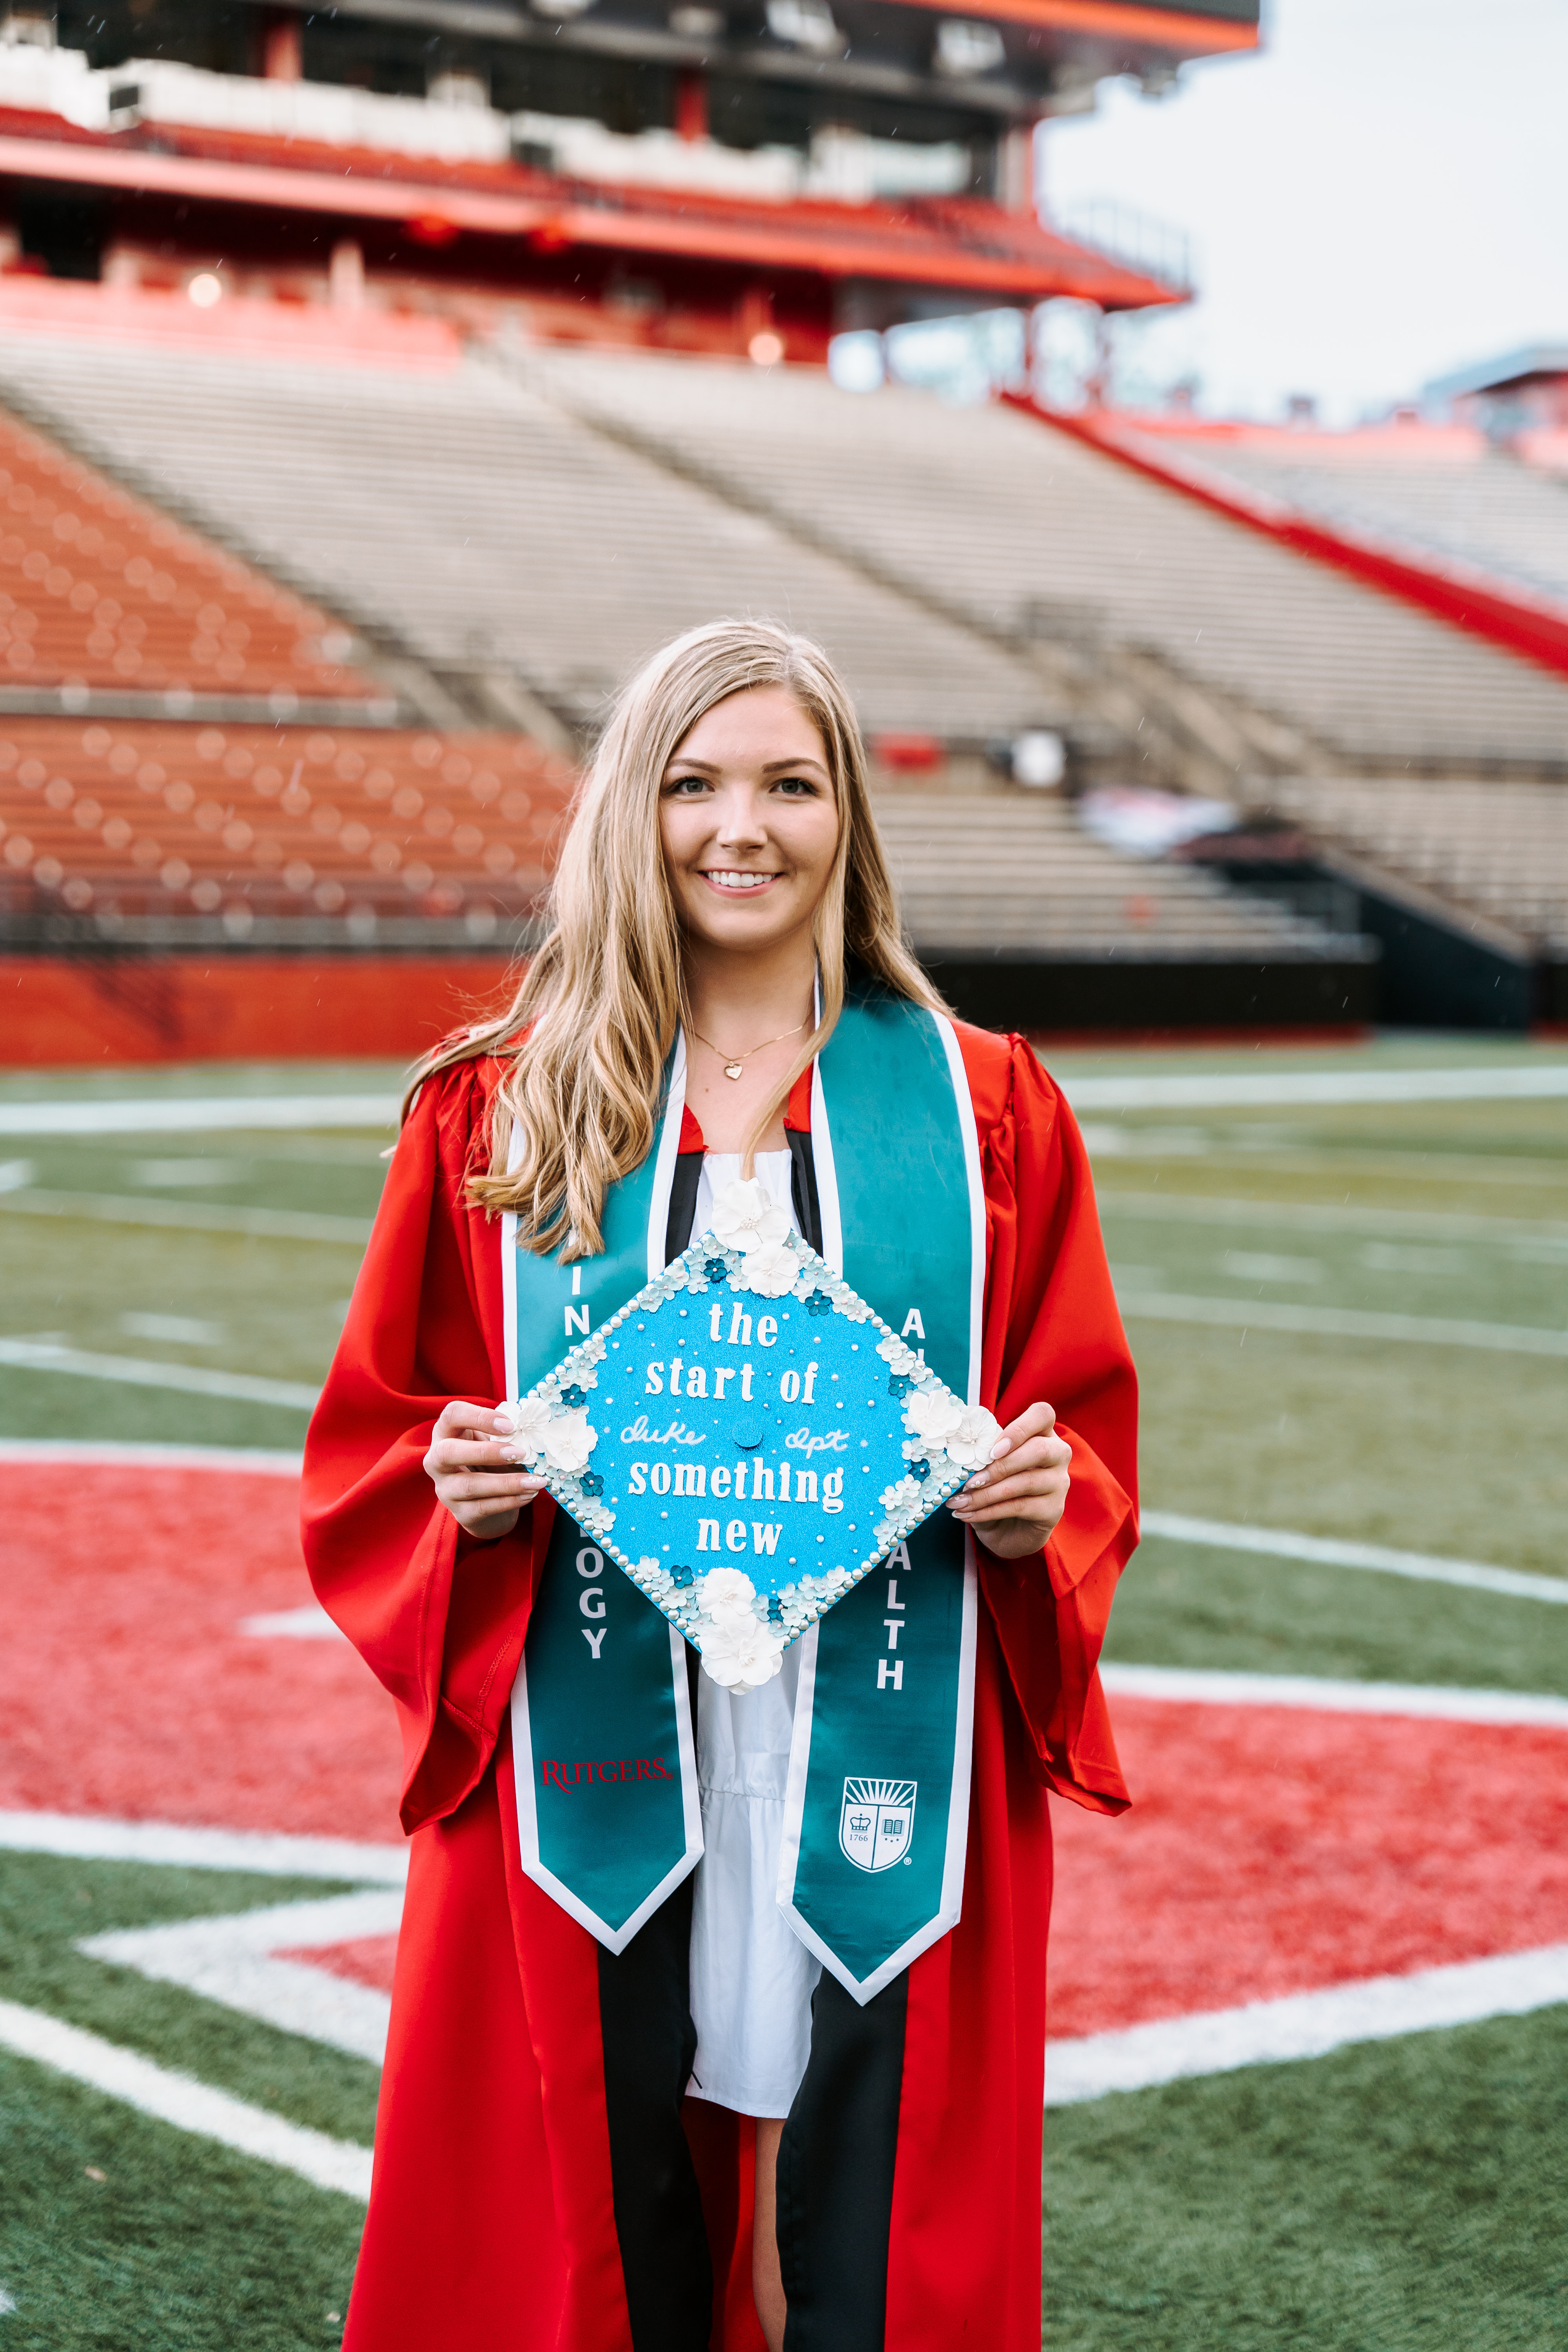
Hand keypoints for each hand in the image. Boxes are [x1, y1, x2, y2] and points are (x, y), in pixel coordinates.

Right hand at [423, 1398, 546, 1541]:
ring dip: (507, 1483)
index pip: (452, 1415)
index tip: (510, 1425)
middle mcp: (437, 1461)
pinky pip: (484, 1507)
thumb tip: (533, 1431)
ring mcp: (446, 1489)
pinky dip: (510, 1500)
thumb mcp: (494, 1442)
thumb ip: (506, 1434)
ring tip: (536, 1481)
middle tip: (520, 1453)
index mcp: (446, 1433)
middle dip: (486, 1452)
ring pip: (469, 1486)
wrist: (489, 1502)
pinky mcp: (460, 1513)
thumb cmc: (491, 1462)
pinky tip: (529, 1494)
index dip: (479, 1417)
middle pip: (448, 1452)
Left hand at [947, 1401, 1069, 1559]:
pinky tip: (967, 1514)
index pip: (1042, 1414)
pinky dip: (988, 1511)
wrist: (1008, 1529)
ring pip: (1026, 1482)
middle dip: (999, 1466)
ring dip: (986, 1493)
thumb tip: (955, 1449)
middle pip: (1039, 1449)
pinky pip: (1020, 1507)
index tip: (992, 1449)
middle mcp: (1058, 1454)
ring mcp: (1059, 1483)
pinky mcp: (1054, 1509)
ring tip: (959, 1501)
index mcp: (1042, 1433)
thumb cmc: (997, 1487)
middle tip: (969, 1481)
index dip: (1019, 1428)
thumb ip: (982, 1451)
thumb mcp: (988, 1465)